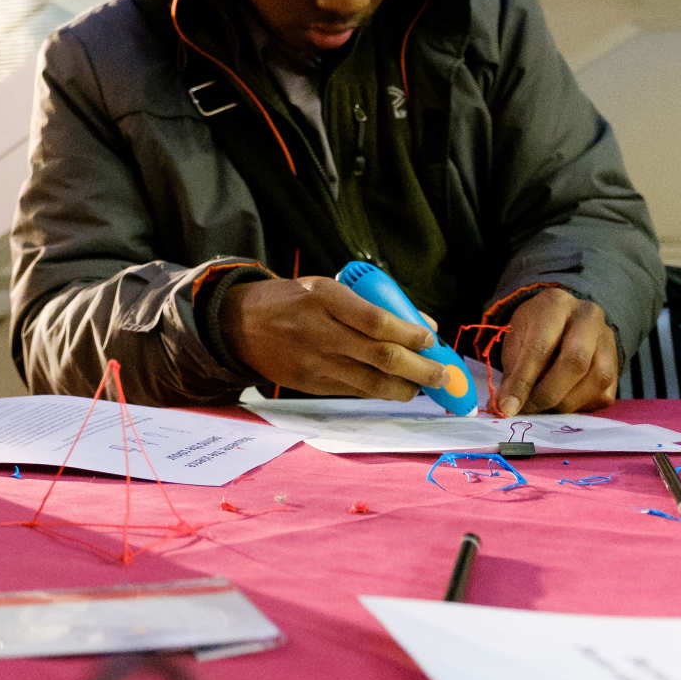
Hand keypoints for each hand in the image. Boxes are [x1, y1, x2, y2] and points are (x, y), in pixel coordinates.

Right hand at [218, 275, 447, 400]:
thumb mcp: (326, 288)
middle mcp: (319, 330)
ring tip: (423, 385)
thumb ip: (369, 306)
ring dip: (405, 387)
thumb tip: (422, 327)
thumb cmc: (291, 301)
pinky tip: (394, 388)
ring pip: (372, 382)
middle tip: (442, 374)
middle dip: (420, 368)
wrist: (239, 324)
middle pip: (382, 355)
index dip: (410, 334)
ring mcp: (314, 361)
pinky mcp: (309, 384)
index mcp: (324, 297)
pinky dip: (378, 391)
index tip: (430, 339)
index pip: (377, 320)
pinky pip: (354, 391)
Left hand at [496, 288, 617, 414]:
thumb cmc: (535, 330)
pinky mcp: (618, 367)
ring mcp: (608, 342)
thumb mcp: (516, 339)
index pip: (540, 346)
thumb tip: (508, 407)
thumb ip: (514, 371)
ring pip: (595, 381)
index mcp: (556, 304)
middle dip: (547, 394)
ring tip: (541, 408)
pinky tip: (560, 403)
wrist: (565, 321)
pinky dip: (579, 406)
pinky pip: (603, 395)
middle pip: (575, 361)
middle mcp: (589, 318)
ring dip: (564, 403)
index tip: (507, 406)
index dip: (523, 381)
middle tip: (527, 409)